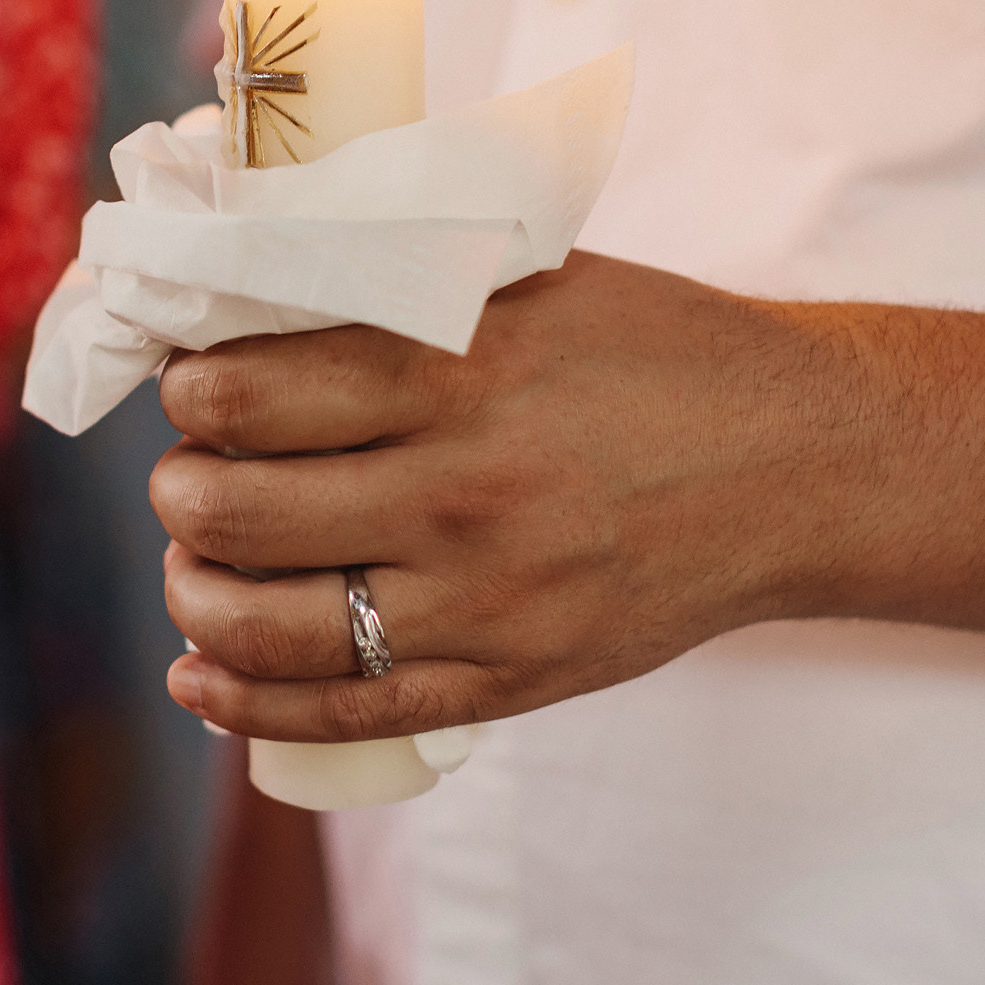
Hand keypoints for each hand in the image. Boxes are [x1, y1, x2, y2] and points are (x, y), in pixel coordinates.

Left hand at [152, 252, 852, 740]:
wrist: (804, 467)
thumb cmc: (658, 353)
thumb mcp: (530, 276)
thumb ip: (403, 278)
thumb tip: (250, 269)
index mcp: (462, 375)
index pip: (253, 393)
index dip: (188, 388)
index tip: (190, 380)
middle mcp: (465, 495)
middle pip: (238, 512)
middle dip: (179, 486)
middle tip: (188, 466)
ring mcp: (487, 605)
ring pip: (268, 628)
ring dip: (194, 591)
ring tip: (197, 555)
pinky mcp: (510, 683)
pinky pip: (343, 716)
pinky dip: (243, 702)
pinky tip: (199, 675)